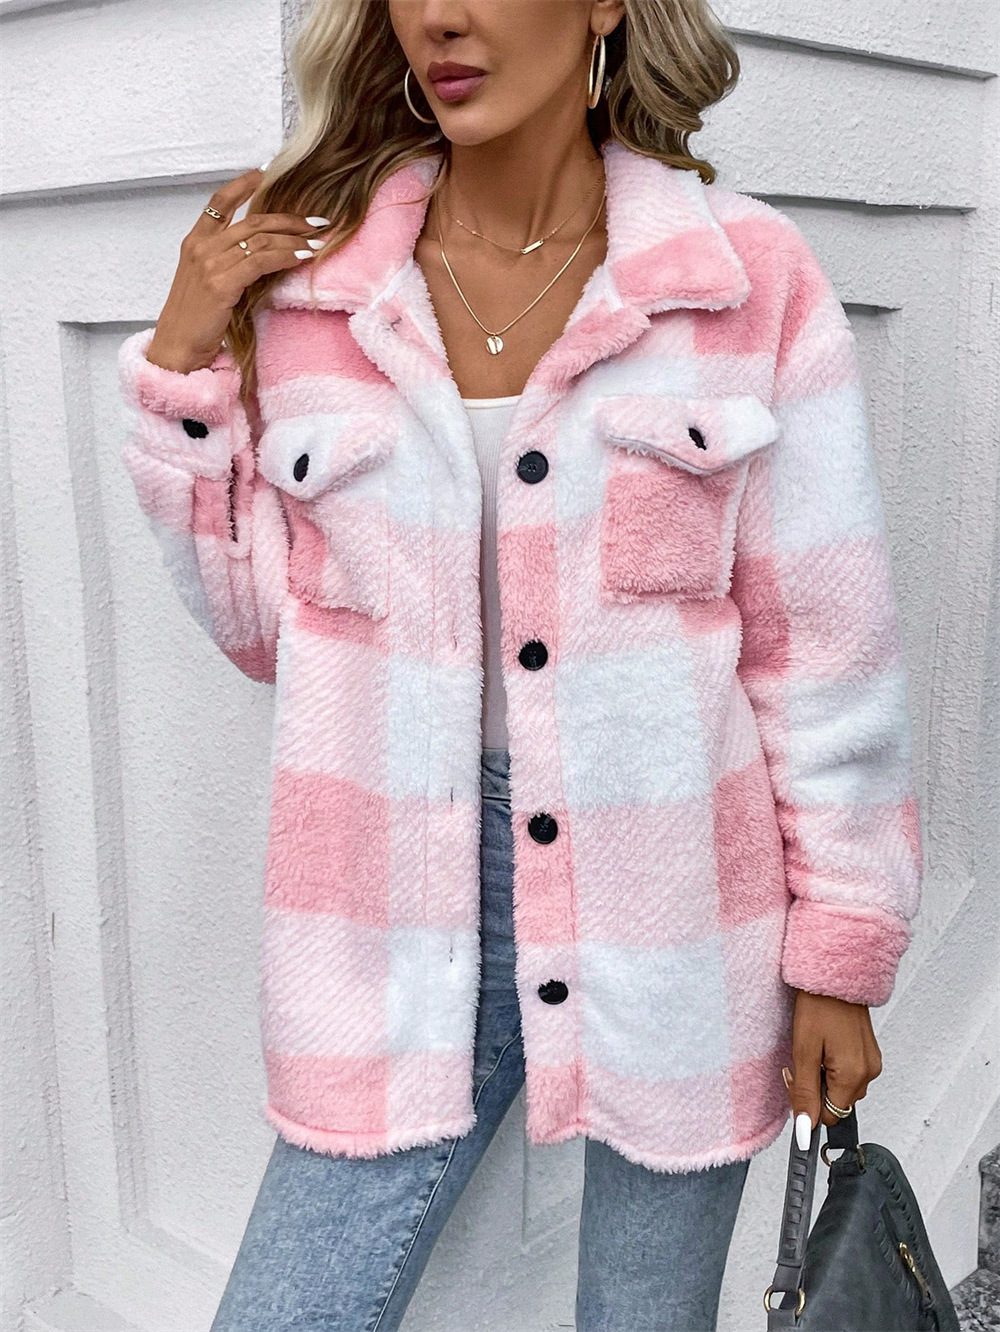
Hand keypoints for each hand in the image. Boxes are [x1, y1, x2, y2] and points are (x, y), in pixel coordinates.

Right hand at [145, 167, 330, 372]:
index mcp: (194, 242)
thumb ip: (226, 262)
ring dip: (295, 239)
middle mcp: (201, 247)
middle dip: (289, 220)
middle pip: (252, 221)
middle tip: (316, 222)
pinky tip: (304, 257)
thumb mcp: (206, 283)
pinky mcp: (222, 283)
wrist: (177, 347)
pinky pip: (261, 261)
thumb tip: (261, 254)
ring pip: (261, 240)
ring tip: (318, 242)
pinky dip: (286, 257)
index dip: (241, 184)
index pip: (218, 202)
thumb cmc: (194, 321)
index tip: (264, 172)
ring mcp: (210, 264)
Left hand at [782, 989, 882, 1149]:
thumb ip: (805, 1092)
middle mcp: (869, 1072)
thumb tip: (805, 1129)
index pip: (829, 1116)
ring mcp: (872, 1062)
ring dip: (824, 1076)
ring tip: (813, 1047)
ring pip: (842, 1088)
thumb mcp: (803, 1051)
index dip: (808, 1102)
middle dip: (816, 1088)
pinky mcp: (869, 1052)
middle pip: (837, 1102)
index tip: (795, 1077)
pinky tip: (824, 1044)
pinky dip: (834, 1066)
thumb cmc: (817, 1006)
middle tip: (802, 1059)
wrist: (835, 974)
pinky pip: (849, 1073)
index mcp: (853, 1075)